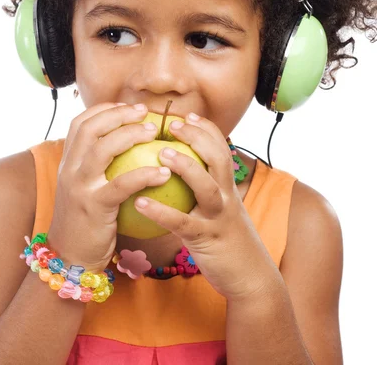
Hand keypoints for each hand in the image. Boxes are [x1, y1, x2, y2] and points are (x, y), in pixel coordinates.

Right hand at [47, 103, 170, 272]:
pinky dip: (144, 174)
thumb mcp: (85, 187)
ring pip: (102, 149)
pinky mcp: (94, 206)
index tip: (128, 106)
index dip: (104, 109)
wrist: (71, 257)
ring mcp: (79, 187)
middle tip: (144, 112)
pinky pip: (121, 184)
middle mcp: (69, 169)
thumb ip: (98, 166)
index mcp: (67, 162)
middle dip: (119, 114)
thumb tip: (128, 143)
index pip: (80, 123)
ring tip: (153, 132)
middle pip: (91, 128)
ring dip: (130, 135)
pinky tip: (164, 172)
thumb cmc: (87, 220)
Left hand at [134, 113, 275, 300]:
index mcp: (229, 188)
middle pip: (218, 159)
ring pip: (207, 186)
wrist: (252, 278)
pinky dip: (161, 212)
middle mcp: (227, 197)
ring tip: (162, 152)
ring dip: (186, 166)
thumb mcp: (222, 210)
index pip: (222, 149)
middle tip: (173, 123)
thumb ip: (206, 190)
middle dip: (198, 137)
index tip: (188, 114)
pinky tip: (140, 202)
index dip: (207, 129)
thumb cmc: (228, 241)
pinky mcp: (208, 240)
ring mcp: (219, 218)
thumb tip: (180, 173)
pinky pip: (182, 224)